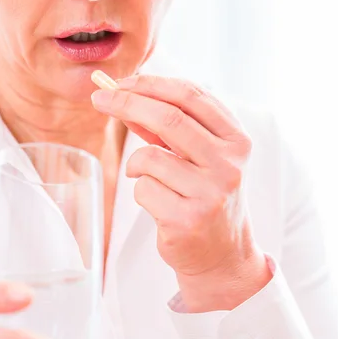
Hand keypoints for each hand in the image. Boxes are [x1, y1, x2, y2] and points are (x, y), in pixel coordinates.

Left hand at [91, 75, 271, 312]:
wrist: (223, 254)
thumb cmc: (205, 196)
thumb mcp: (199, 156)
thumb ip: (169, 127)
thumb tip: (125, 96)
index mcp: (237, 141)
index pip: (191, 96)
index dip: (151, 84)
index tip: (120, 83)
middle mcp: (229, 165)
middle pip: (168, 118)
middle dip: (127, 103)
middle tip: (100, 98)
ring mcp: (211, 194)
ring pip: (149, 157)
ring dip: (135, 164)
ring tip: (148, 179)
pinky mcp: (188, 220)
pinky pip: (143, 189)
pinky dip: (141, 191)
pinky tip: (160, 204)